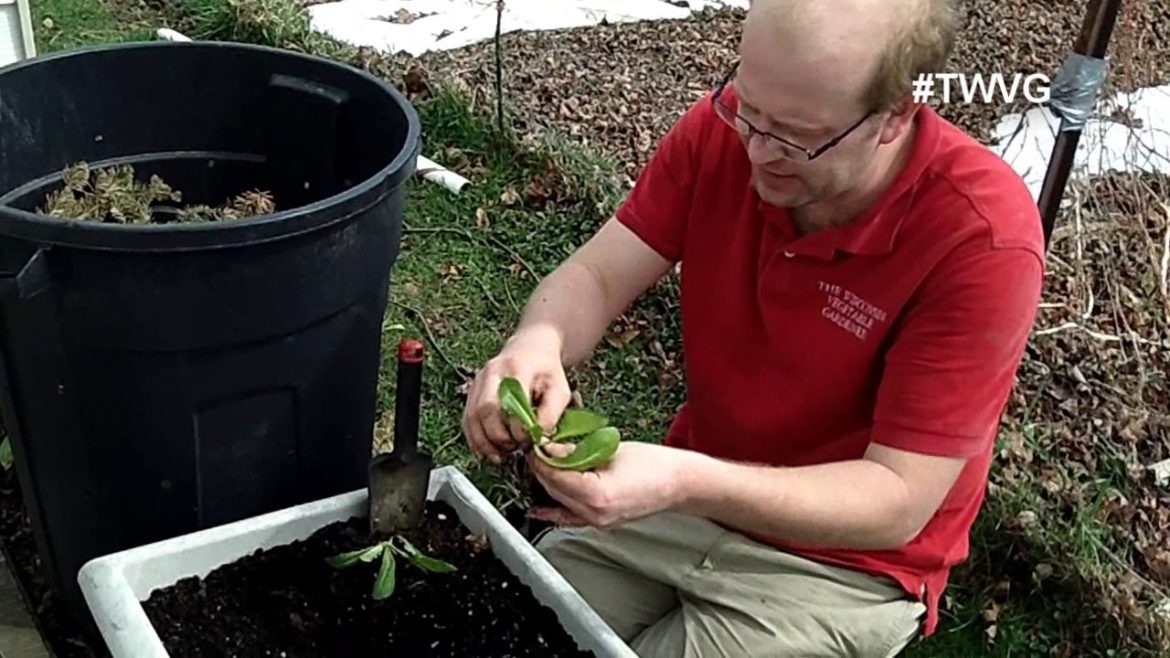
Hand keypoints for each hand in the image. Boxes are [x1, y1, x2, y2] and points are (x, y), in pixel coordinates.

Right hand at [462, 327, 570, 462]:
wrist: (531, 349)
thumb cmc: (547, 372)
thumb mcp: (560, 390)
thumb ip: (552, 415)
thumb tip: (539, 440)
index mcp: (516, 368)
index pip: (511, 403)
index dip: (519, 429)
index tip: (530, 441)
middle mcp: (492, 372)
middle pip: (486, 410)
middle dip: (499, 436)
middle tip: (515, 448)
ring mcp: (478, 381)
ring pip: (472, 416)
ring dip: (484, 441)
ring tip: (501, 454)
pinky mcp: (472, 391)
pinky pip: (466, 419)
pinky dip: (474, 439)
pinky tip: (486, 451)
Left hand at [526, 441, 694, 528]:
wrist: (679, 483)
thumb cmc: (654, 464)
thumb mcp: (611, 450)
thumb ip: (578, 452)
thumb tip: (552, 448)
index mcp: (597, 494)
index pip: (555, 475)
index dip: (542, 457)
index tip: (537, 443)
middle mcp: (595, 513)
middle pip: (553, 489)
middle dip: (542, 468)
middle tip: (538, 449)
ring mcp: (597, 522)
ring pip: (559, 502)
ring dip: (549, 482)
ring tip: (543, 464)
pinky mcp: (600, 523)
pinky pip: (569, 518)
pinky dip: (553, 511)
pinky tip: (538, 509)